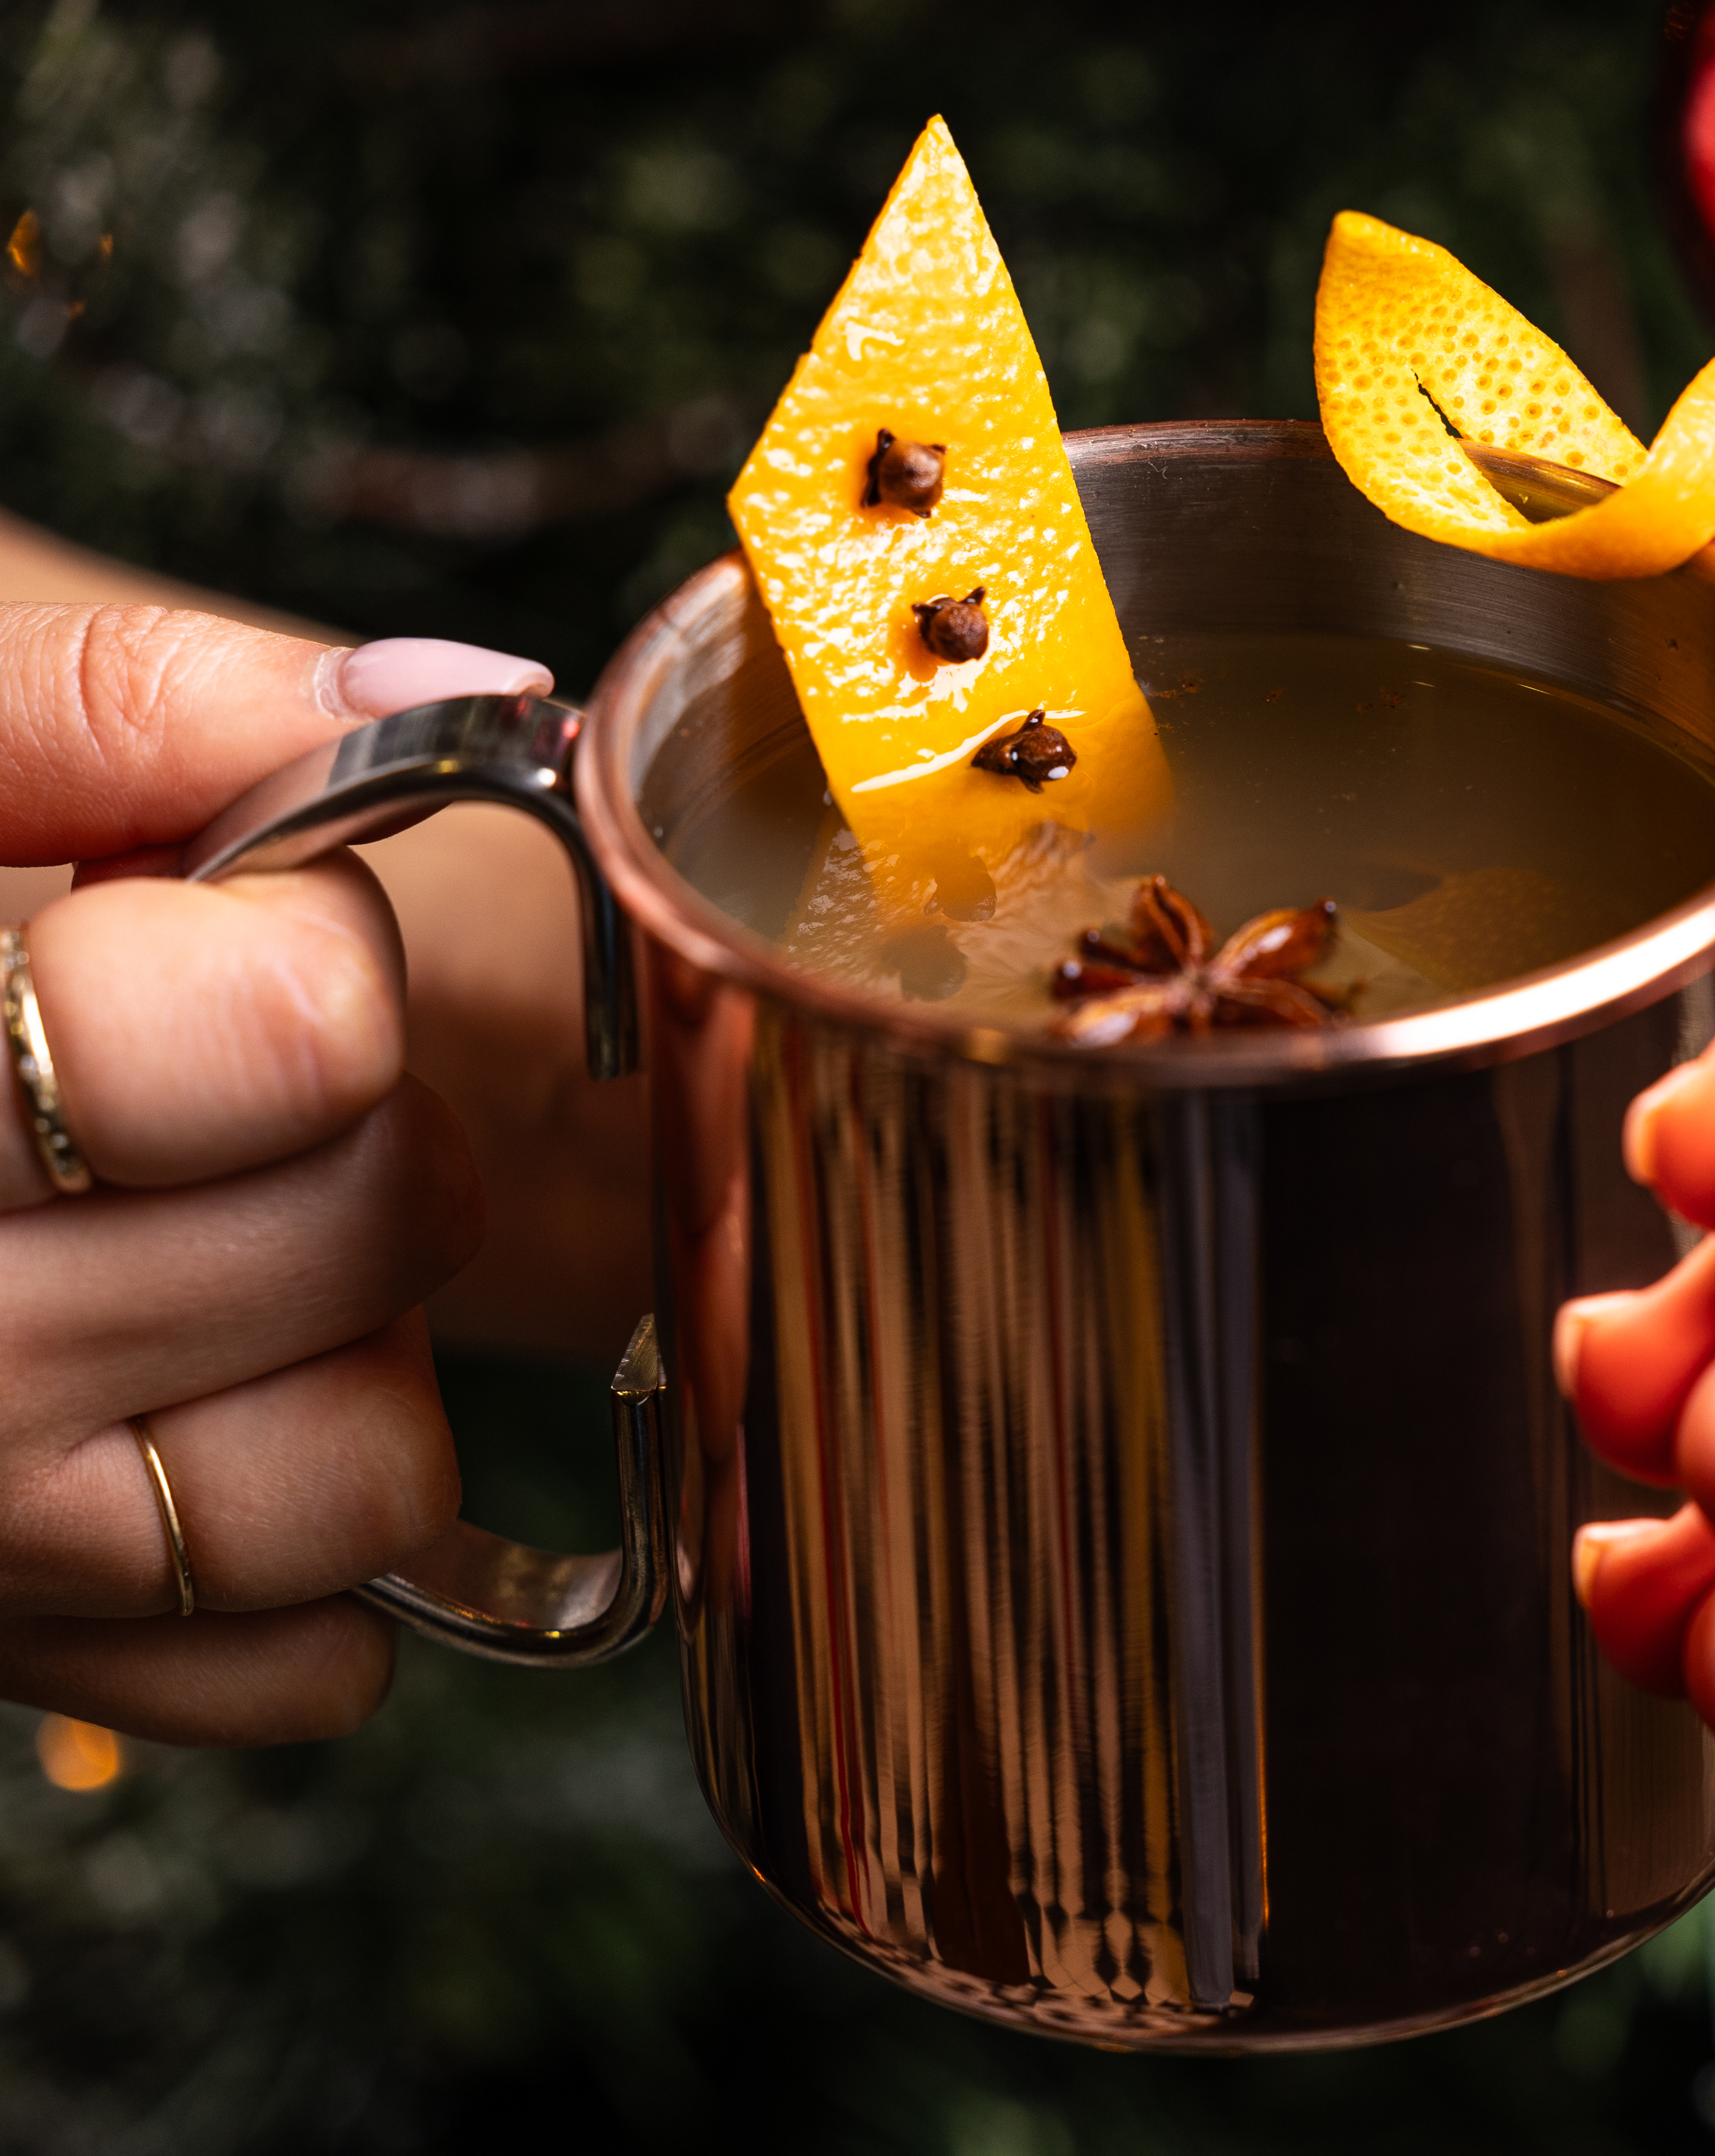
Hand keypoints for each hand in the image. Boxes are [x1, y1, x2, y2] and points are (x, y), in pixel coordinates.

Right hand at [0, 606, 558, 1743]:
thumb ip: (112, 704)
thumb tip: (438, 693)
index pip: (286, 1029)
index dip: (316, 954)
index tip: (238, 932)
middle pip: (368, 1222)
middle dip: (352, 1120)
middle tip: (210, 1085)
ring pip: (370, 1468)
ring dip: (345, 1340)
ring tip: (188, 1243)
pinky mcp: (17, 1669)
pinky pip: (313, 1657)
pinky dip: (296, 1544)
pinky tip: (179, 1408)